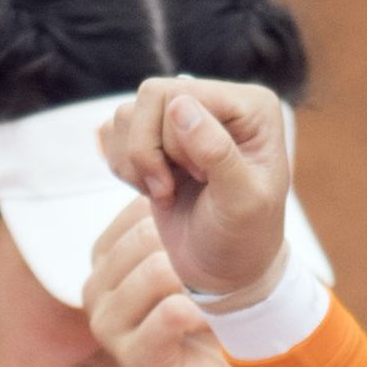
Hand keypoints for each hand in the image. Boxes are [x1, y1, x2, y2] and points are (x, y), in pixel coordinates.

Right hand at [85, 200, 250, 366]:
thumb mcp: (180, 260)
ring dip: (198, 281)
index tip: (214, 226)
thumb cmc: (198, 318)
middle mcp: (95, 290)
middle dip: (189, 244)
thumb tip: (173, 159)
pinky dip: (202, 312)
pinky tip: (216, 319)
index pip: (136, 210)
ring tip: (221, 293)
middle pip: (143, 236)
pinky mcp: (135, 358)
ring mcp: (109, 327)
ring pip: (155, 272)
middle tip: (224, 261)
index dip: (181, 210)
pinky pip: (170, 315)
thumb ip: (168, 220)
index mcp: (103, 259)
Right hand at [96, 77, 295, 308]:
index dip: (175, 142)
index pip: (182, 95)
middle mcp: (219, 101)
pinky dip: (123, 166)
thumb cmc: (243, 240)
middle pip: (150, 97)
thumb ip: (218, 153)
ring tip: (165, 191)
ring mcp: (185, 116)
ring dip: (135, 162)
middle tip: (174, 188)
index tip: (201, 179)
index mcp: (251, 106)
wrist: (226, 271)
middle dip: (151, 152)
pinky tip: (153, 188)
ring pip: (127, 114)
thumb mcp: (242, 204)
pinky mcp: (157, 137)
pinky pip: (115, 131)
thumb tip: (180, 105)